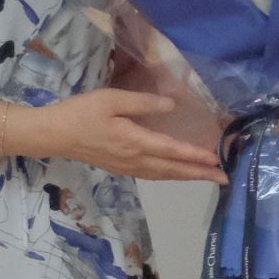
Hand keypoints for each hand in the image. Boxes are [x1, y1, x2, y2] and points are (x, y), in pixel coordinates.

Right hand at [34, 90, 228, 183]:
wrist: (54, 134)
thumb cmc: (82, 113)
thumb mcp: (112, 100)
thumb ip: (143, 103)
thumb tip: (171, 106)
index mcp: (134, 142)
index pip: (172, 151)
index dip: (195, 156)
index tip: (216, 160)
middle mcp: (134, 159)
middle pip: (172, 170)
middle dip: (199, 174)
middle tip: (224, 178)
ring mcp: (127, 167)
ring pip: (163, 175)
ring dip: (187, 176)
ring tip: (207, 177)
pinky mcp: (120, 167)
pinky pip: (153, 175)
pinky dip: (170, 175)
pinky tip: (176, 172)